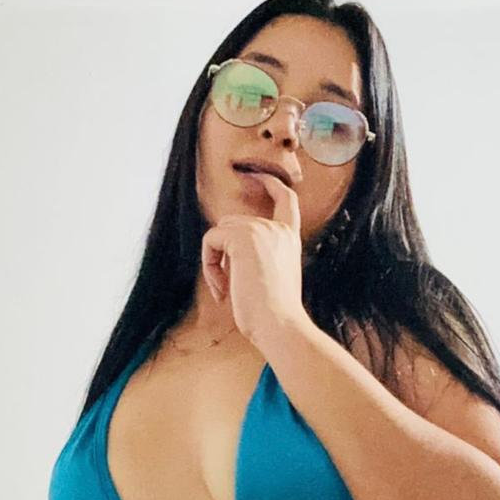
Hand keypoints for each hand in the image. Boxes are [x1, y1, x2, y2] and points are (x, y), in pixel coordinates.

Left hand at [201, 172, 306, 346]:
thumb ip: (258, 257)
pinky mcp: (242, 237)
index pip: (285, 198)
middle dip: (222, 250)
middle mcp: (277, 229)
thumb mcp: (272, 277)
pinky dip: (209, 265)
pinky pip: (211, 241)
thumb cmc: (274, 314)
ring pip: (219, 231)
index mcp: (289, 238)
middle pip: (233, 221)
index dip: (269, 182)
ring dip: (214, 261)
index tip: (253, 175)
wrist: (279, 325)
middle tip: (228, 285)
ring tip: (226, 290)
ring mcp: (260, 230)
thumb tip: (227, 250)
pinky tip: (223, 289)